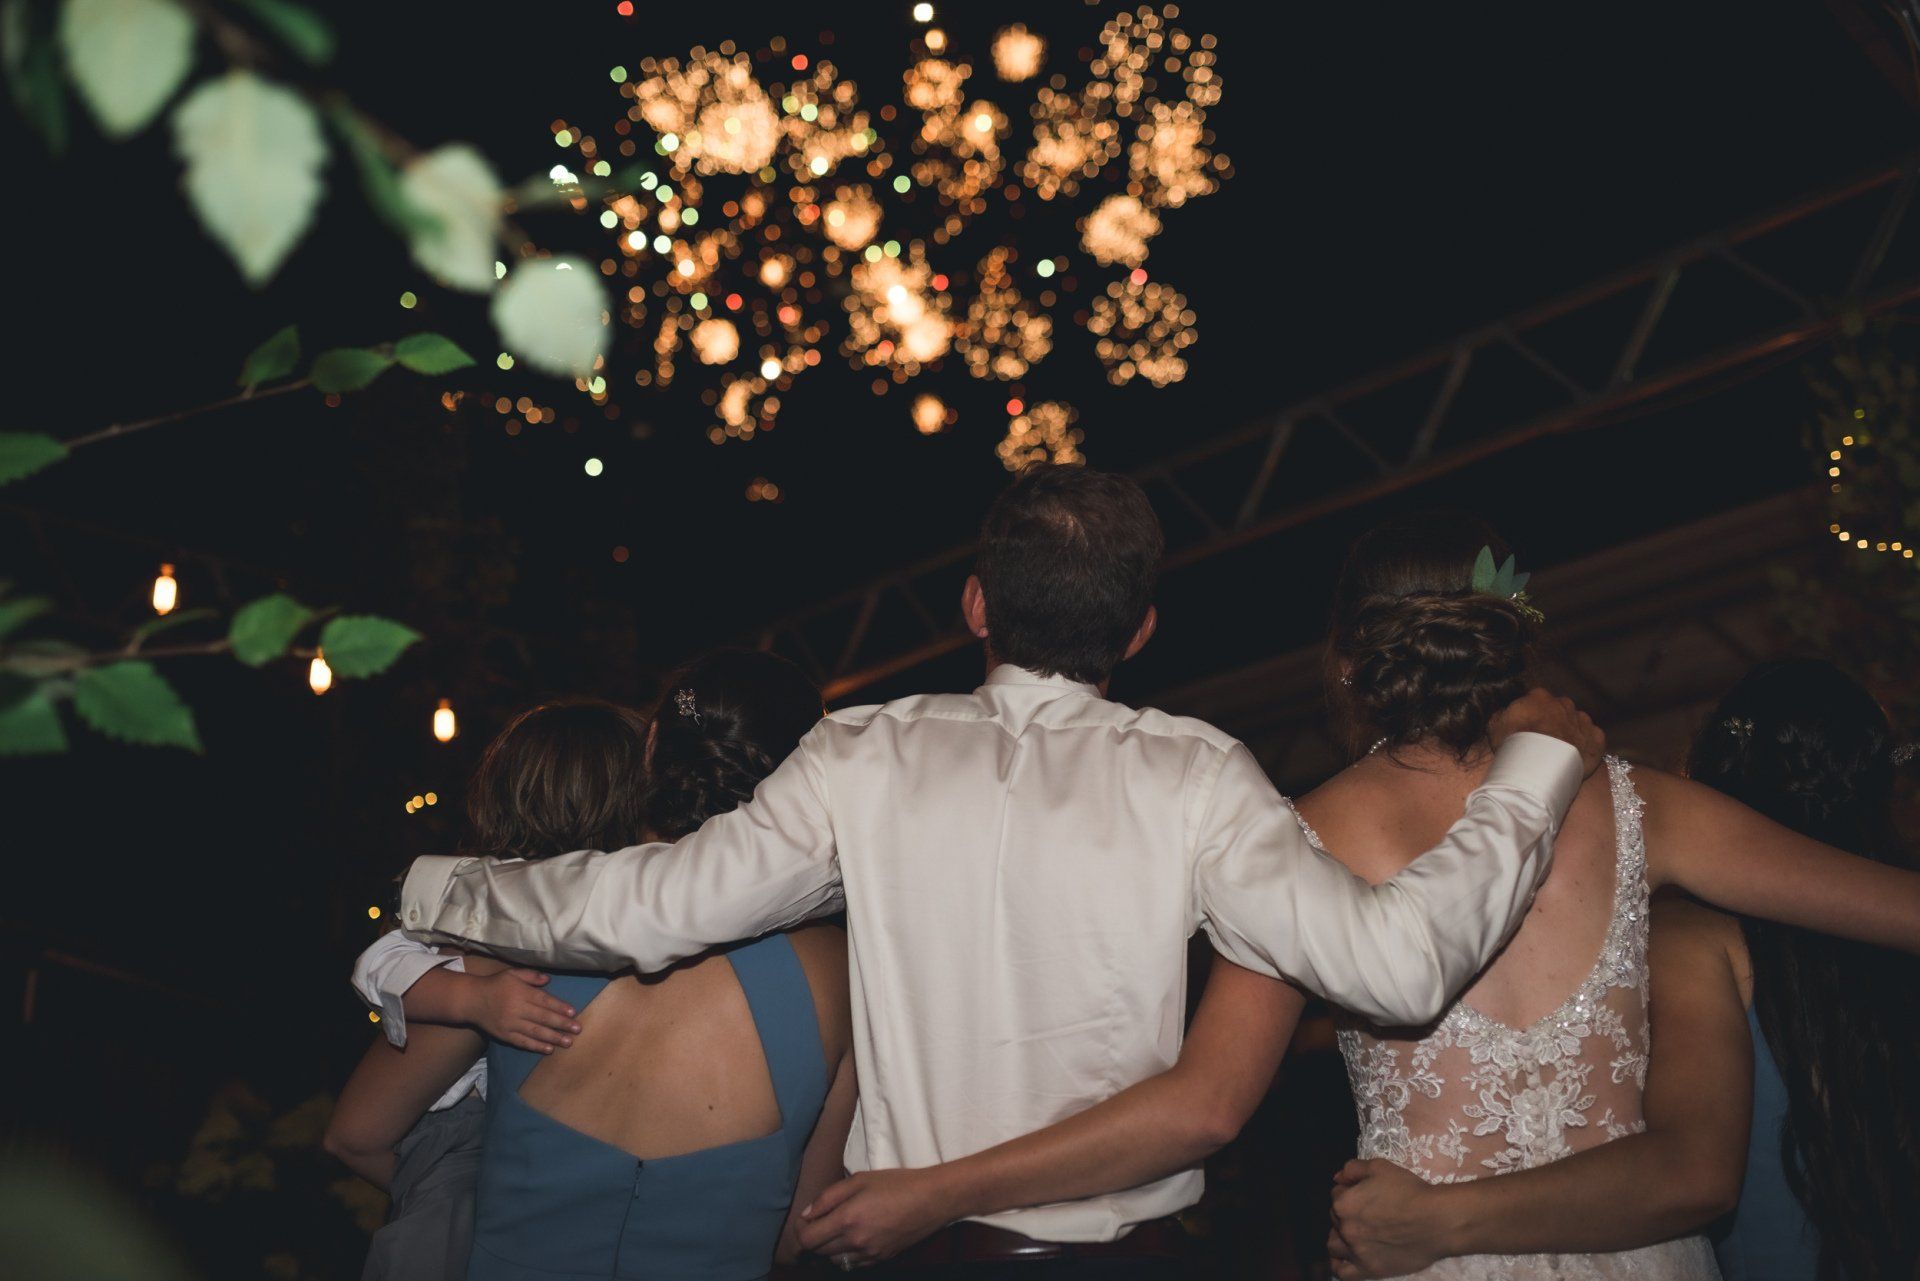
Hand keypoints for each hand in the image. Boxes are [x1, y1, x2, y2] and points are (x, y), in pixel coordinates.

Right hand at [468, 968, 579, 1052]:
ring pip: (535, 1032)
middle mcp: (517, 1009)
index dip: (559, 1007)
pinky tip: (548, 1049)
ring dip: (553, 1038)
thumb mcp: (513, 974)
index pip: (544, 1001)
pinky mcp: (505, 1035)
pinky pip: (523, 1042)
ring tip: (568, 1043)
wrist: (471, 1000)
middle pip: (543, 1018)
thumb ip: (531, 976)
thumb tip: (548, 980)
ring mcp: (511, 1024)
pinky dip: (536, 1046)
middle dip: (562, 1024)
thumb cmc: (495, 985)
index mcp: (521, 993)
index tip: (573, 1013)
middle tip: (577, 1030)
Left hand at [797, 1167, 957, 1264]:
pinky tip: (855, 1238)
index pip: (808, 1239)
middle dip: (814, 1237)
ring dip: (830, 1248)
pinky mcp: (881, 1259)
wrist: (932, 1200)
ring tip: (839, 1229)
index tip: (806, 1219)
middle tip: (822, 1220)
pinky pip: (853, 1264)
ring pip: (835, 1261)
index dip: (801, 1230)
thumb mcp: (859, 1179)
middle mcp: (856, 1241)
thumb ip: (828, 1197)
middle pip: (819, 1252)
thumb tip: (807, 1214)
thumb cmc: (896, 1184)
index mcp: (848, 1219)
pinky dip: (847, 1254)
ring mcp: (869, 1254)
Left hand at [1327, 1158, 1452, 1279]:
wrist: (1436, 1220)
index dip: (1350, 1192)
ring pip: (1334, 1245)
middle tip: (1367, 1212)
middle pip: (1335, 1219)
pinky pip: (1342, 1272)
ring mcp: (1356, 1252)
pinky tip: (1349, 1257)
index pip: (1336, 1195)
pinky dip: (1340, 1264)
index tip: (1365, 1195)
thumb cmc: (1409, 1191)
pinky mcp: (1370, 1270)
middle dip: (1347, 1213)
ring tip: (1355, 1233)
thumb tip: (1337, 1179)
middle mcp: (1345, 1229)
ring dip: (1340, 1237)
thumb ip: (1352, 1169)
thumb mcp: (1379, 1167)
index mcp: (1344, 1203)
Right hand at [1489, 688, 1604, 776]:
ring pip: (1577, 723)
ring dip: (1570, 732)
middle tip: (1543, 741)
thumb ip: (1502, 715)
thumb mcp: (1495, 726)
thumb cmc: (1514, 744)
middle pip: (1559, 709)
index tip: (1527, 727)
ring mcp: (1583, 720)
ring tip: (1560, 751)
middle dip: (1553, 721)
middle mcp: (1564, 703)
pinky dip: (1587, 744)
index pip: (1536, 700)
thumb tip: (1503, 714)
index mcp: (1539, 696)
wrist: (1541, 765)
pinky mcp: (1597, 738)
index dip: (1531, 714)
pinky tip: (1577, 756)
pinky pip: (1593, 738)